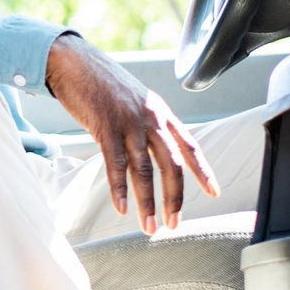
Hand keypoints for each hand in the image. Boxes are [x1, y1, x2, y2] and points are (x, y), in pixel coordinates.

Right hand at [45, 34, 218, 233]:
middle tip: (173, 224)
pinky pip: (115, 164)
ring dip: (147, 202)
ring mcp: (129, 123)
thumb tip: (154, 147)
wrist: (75, 62)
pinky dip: (119, 189)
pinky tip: (121, 208)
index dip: (203, 171)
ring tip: (148, 226)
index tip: (214, 192)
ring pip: (144, 170)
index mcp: (161, 113)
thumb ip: (148, 123)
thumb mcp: (135, 101)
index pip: (190, 146)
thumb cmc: (102, 84)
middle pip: (171, 165)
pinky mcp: (105, 127)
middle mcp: (151, 119)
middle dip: (174, 198)